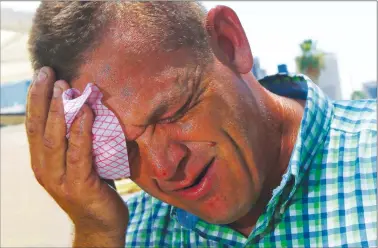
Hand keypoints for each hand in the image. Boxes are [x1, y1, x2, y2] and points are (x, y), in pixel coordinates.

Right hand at [25, 67, 127, 245]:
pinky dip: (81, 131)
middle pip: (39, 128)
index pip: (34, 125)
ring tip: (65, 87)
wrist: (100, 224)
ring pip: (54, 139)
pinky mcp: (79, 186)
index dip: (36, 99)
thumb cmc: (94, 188)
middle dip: (43, 98)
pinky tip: (86, 112)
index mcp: (42, 162)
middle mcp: (45, 169)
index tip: (42, 74)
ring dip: (59, 111)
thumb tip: (85, 108)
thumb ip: (76, 141)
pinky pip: (79, 154)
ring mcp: (59, 180)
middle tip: (49, 72)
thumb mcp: (80, 162)